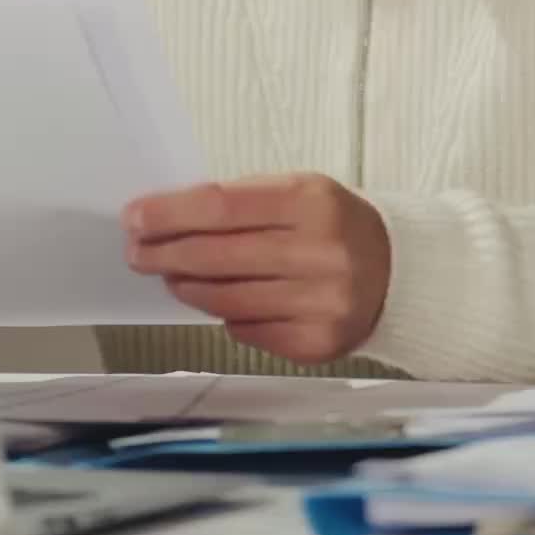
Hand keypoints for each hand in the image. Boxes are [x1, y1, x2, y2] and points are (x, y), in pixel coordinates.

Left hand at [122, 173, 391, 365]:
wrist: (398, 271)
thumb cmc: (332, 225)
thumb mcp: (299, 192)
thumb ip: (240, 203)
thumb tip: (168, 221)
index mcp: (312, 201)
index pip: (223, 207)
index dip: (171, 213)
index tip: (135, 217)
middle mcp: (321, 253)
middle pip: (219, 256)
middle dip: (167, 253)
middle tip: (137, 252)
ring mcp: (321, 303)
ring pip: (228, 300)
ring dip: (188, 288)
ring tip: (171, 276)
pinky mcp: (317, 343)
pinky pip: (248, 331)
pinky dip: (225, 316)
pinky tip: (217, 301)